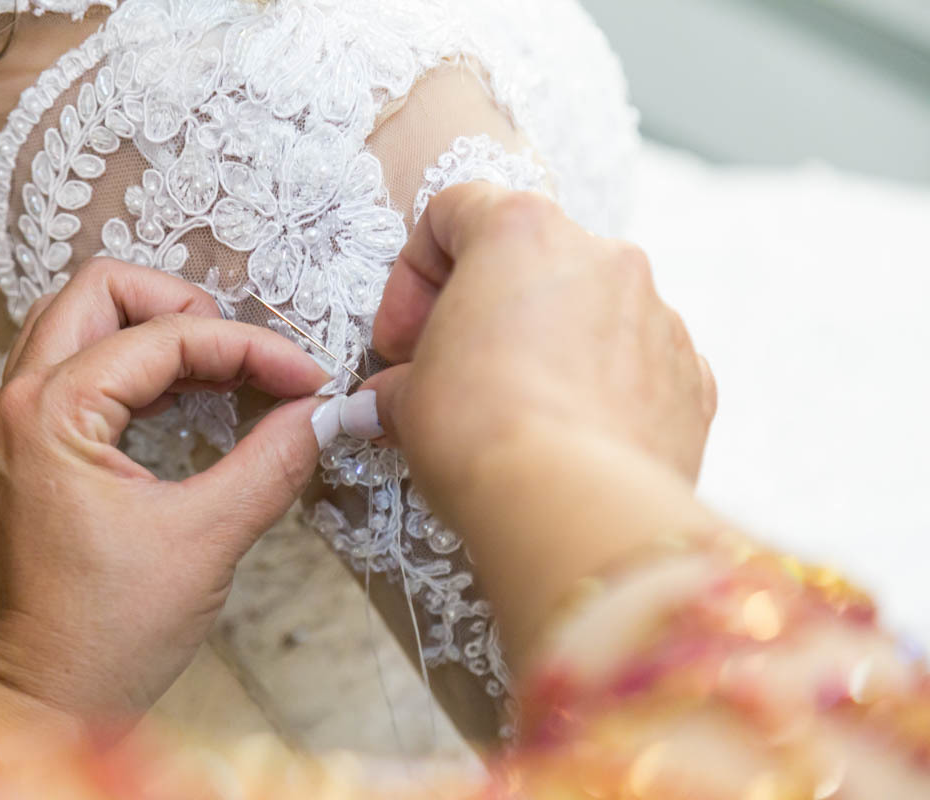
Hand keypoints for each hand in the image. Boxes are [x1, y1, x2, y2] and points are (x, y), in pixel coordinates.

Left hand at [0, 259, 325, 724]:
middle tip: (245, 352)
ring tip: (223, 370)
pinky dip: (138, 365)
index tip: (307, 377)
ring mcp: (17, 421)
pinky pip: (80, 366)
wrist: (48, 699)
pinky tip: (191, 397)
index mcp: (51, 413)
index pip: (165, 336)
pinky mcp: (31, 447)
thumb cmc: (109, 632)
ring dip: (156, 328)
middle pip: (101, 290)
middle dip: (184, 304)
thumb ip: (272, 461)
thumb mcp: (209, 539)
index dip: (249, 347)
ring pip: (83, 319)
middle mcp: (19, 400)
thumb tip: (322, 410)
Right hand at [365, 184, 715, 500]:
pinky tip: (565, 441)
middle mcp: (602, 256)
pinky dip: (600, 392)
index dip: (412, 276)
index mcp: (523, 232)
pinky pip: (635, 368)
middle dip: (482, 315)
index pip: (454, 212)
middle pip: (528, 263)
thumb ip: (401, 383)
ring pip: (588, 314)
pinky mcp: (692, 379)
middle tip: (447, 376)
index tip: (399, 340)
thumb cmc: (481, 432)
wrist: (572, 510)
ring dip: (545, 351)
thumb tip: (389, 402)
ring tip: (510, 417)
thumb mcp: (409, 399)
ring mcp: (658, 315)